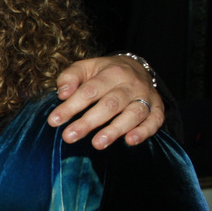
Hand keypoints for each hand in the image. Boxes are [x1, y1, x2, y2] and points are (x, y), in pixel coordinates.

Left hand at [49, 55, 164, 147]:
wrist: (138, 67)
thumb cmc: (104, 72)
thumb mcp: (86, 67)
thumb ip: (71, 77)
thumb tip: (62, 93)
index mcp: (111, 72)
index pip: (89, 91)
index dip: (71, 106)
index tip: (54, 121)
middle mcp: (131, 84)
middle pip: (110, 104)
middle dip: (89, 122)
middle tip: (69, 136)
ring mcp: (146, 97)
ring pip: (133, 113)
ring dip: (115, 130)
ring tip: (98, 144)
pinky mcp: (157, 109)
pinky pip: (155, 121)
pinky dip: (144, 131)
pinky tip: (130, 141)